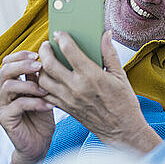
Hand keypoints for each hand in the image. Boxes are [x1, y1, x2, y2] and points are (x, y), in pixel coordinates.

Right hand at [0, 50, 54, 163]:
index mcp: (9, 85)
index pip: (7, 63)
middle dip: (23, 65)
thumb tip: (46, 58)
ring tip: (45, 89)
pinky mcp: (5, 119)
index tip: (38, 54)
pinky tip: (47, 105)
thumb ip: (39, 80)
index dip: (20, 55)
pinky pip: (18, 105)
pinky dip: (34, 103)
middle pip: (4, 70)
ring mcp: (1, 106)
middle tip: (39, 65)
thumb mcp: (42, 95)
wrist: (37, 145)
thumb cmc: (40, 119)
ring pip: (8, 86)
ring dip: (29, 85)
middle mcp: (2, 94)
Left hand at [38, 30, 160, 152]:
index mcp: (91, 75)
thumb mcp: (120, 76)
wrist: (121, 130)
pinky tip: (47, 78)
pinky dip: (42, 85)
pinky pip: (46, 95)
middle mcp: (76, 87)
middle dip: (44, 50)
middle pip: (49, 64)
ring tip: (44, 61)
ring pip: (42, 80)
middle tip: (46, 45)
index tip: (60, 33)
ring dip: (40, 68)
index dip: (62, 38)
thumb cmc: (124, 103)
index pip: (69, 50)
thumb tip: (105, 34)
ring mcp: (68, 99)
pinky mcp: (65, 108)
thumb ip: (109, 53)